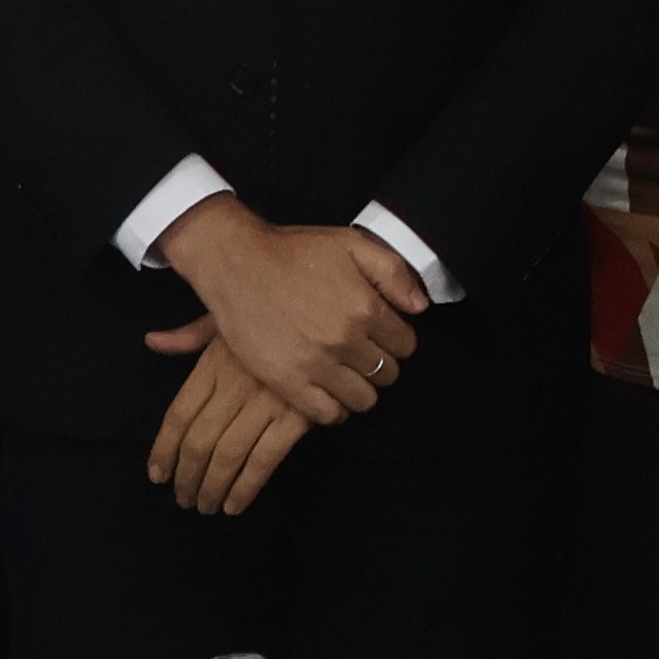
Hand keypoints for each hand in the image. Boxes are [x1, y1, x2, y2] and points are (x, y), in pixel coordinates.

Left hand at [143, 328, 315, 514]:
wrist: (324, 311)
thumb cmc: (273, 313)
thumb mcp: (227, 316)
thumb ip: (189, 336)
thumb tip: (151, 342)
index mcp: (213, 363)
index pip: (178, 415)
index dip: (164, 450)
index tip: (157, 475)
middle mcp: (233, 386)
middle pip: (199, 441)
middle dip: (187, 477)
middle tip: (184, 499)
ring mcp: (265, 402)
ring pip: (228, 455)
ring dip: (212, 487)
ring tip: (206, 506)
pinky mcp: (296, 416)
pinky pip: (265, 459)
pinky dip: (246, 486)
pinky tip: (235, 504)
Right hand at [166, 197, 423, 419]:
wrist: (237, 264)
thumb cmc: (295, 251)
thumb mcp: (352, 244)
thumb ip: (394, 273)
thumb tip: (421, 308)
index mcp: (366, 307)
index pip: (406, 345)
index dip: (396, 341)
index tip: (380, 336)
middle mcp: (346, 340)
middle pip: (387, 373)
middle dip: (379, 364)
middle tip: (360, 353)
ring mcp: (316, 364)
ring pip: (363, 399)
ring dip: (359, 389)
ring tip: (345, 374)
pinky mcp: (287, 382)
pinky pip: (328, 414)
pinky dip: (334, 408)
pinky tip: (326, 391)